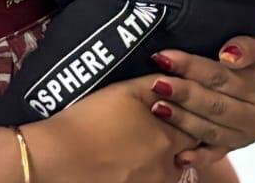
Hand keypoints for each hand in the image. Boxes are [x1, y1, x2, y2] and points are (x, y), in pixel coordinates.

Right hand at [24, 79, 187, 182]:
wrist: (59, 156)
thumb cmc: (90, 119)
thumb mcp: (124, 91)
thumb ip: (155, 85)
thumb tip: (174, 80)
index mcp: (168, 138)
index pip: (195, 130)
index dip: (188, 118)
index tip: (179, 112)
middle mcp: (166, 168)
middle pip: (185, 155)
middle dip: (179, 142)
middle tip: (158, 129)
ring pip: (169, 173)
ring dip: (163, 161)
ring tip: (141, 147)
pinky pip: (150, 182)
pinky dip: (145, 174)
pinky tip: (129, 163)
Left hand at [142, 32, 254, 171]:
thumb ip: (246, 46)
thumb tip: (227, 55)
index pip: (220, 76)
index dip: (191, 67)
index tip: (164, 57)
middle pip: (213, 105)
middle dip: (183, 94)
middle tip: (156, 84)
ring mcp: (247, 134)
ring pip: (211, 129)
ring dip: (183, 120)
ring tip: (157, 108)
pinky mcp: (237, 145)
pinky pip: (216, 153)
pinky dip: (198, 157)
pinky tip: (179, 156)